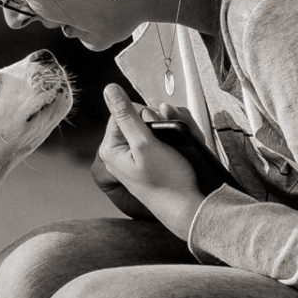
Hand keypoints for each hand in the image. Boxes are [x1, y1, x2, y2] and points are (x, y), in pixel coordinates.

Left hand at [95, 85, 204, 235]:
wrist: (188, 208)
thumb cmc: (167, 181)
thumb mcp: (145, 144)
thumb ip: (126, 115)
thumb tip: (109, 90)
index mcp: (111, 149)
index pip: (122, 111)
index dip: (144, 112)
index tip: (157, 126)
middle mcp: (122, 153)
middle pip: (139, 118)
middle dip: (160, 122)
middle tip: (171, 138)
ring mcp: (138, 158)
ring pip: (155, 127)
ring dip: (171, 129)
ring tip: (180, 144)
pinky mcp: (153, 161)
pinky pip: (163, 139)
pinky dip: (176, 138)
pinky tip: (183, 149)